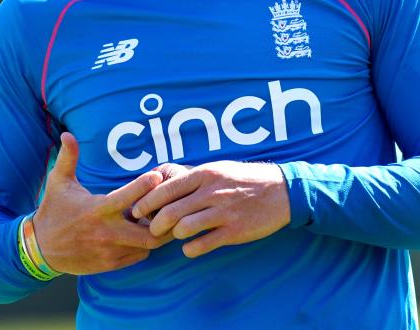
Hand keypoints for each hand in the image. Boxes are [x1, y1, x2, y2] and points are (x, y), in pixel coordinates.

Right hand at [32, 132, 173, 274]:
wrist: (40, 248)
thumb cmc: (53, 210)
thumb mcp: (58, 182)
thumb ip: (68, 157)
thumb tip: (67, 134)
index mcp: (97, 209)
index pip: (129, 197)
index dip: (146, 185)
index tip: (157, 176)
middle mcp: (106, 232)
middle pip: (149, 231)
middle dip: (162, 218)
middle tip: (168, 204)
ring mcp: (109, 251)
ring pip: (147, 246)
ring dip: (156, 232)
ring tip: (158, 217)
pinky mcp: (109, 264)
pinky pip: (138, 257)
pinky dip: (144, 246)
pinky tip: (143, 233)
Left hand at [131, 160, 290, 257]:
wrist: (282, 191)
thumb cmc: (245, 180)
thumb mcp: (218, 170)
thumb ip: (194, 180)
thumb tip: (163, 187)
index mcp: (205, 174)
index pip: (166, 189)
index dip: (147, 202)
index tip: (137, 212)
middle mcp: (211, 192)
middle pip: (170, 211)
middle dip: (155, 224)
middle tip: (152, 230)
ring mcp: (223, 212)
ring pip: (183, 228)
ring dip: (174, 236)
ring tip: (175, 237)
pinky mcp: (234, 231)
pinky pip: (203, 244)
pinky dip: (191, 249)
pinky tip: (190, 248)